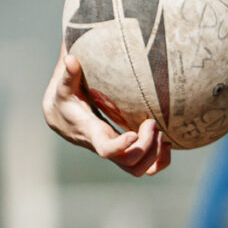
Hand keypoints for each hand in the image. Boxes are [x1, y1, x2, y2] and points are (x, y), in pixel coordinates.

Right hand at [43, 49, 168, 176]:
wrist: (61, 118)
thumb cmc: (65, 99)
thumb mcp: (64, 86)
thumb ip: (69, 74)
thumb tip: (70, 59)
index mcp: (92, 133)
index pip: (106, 150)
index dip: (121, 146)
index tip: (134, 133)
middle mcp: (105, 147)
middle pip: (129, 161)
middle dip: (146, 145)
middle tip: (152, 122)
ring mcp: (116, 153)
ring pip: (138, 169)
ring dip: (155, 155)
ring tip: (161, 131)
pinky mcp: (124, 153)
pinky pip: (146, 168)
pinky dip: (160, 160)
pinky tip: (166, 141)